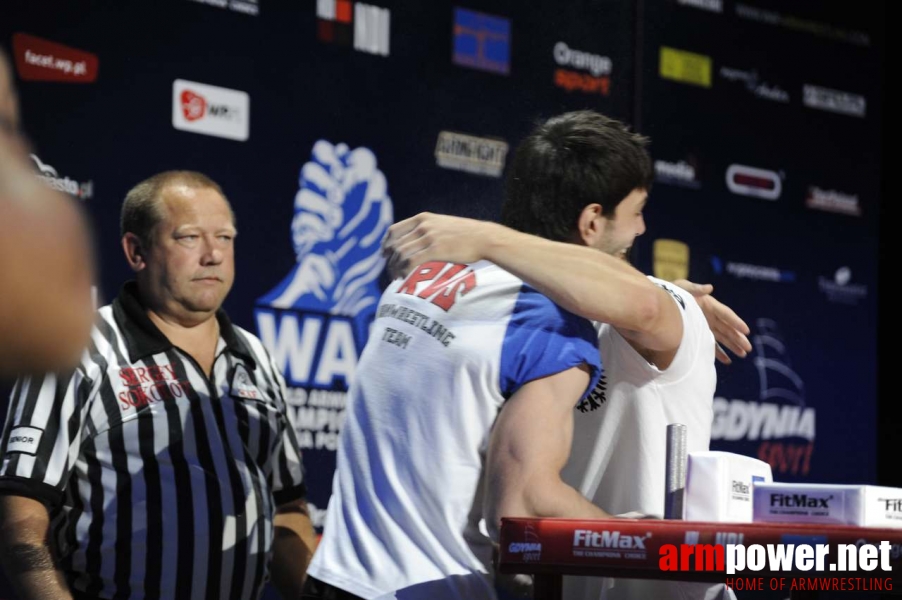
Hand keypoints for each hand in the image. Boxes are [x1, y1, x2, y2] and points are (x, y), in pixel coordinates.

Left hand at [381, 212, 496, 278]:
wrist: (485, 238)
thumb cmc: (468, 234)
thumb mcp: (444, 224)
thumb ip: (429, 229)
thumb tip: (418, 241)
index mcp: (423, 218)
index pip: (394, 230)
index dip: (386, 244)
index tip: (384, 254)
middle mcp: (423, 226)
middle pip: (395, 244)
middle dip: (389, 260)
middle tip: (390, 271)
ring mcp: (429, 237)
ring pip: (401, 254)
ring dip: (394, 268)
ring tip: (396, 277)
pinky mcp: (435, 250)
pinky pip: (411, 262)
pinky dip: (404, 271)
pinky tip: (404, 278)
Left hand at [672, 280, 750, 364]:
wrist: (658, 304)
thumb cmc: (671, 293)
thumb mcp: (682, 287)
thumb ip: (695, 288)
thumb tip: (709, 287)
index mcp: (708, 304)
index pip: (725, 314)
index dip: (736, 322)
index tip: (746, 330)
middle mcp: (709, 316)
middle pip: (727, 328)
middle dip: (738, 338)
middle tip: (748, 348)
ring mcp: (705, 325)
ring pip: (722, 338)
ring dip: (732, 346)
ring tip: (743, 354)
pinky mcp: (698, 334)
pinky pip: (711, 345)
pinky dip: (719, 353)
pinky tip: (728, 361)